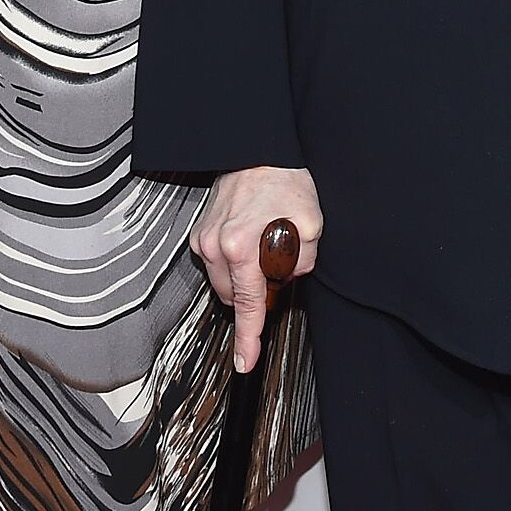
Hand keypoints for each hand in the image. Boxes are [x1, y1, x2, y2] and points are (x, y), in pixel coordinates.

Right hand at [192, 166, 320, 372]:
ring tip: (266, 245)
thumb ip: (301, 261)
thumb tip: (286, 278)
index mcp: (240, 248)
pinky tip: (251, 238)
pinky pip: (217, 263)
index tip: (245, 360)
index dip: (249, 337)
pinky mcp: (200, 232)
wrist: (258, 150)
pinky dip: (235, 261)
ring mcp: (203, 239)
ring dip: (246, 276)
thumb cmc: (283, 182)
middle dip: (257, 292)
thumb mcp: (310, 224)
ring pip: (225, 281)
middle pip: (235, 297)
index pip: (247, 305)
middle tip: (278, 266)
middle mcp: (215, 246)